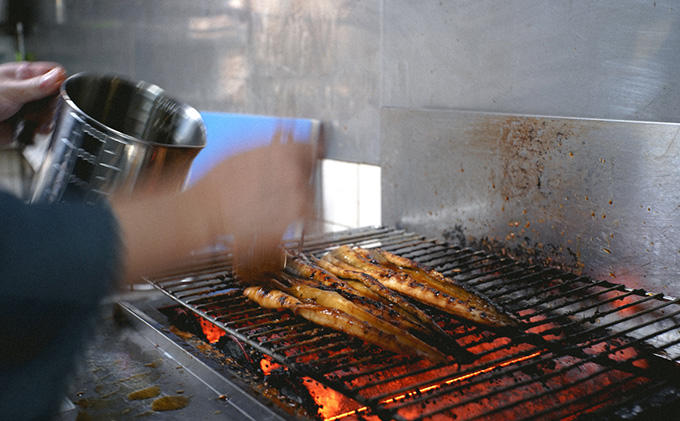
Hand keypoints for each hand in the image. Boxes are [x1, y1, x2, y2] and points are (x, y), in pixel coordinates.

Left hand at [0, 61, 66, 144]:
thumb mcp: (10, 90)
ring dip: (48, 119)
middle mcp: (27, 90)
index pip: (53, 73)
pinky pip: (43, 125)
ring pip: (51, 111)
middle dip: (54, 105)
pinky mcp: (26, 122)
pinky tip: (35, 129)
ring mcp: (27, 106)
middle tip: (46, 110)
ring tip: (38, 121)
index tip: (59, 94)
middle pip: (55, 95)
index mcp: (23, 74)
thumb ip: (36, 85)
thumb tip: (58, 76)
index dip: (61, 82)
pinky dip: (42, 129)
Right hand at [113, 142, 315, 281]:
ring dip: (295, 197)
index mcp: (283, 152)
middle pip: (308, 171)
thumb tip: (284, 138)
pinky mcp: (295, 221)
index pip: (310, 149)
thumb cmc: (215, 183)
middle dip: (296, 176)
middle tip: (274, 185)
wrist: (205, 213)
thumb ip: (269, 146)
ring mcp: (297, 198)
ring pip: (307, 194)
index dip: (304, 154)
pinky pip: (307, 217)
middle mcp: (294, 174)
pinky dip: (297, 218)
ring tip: (270, 202)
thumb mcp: (240, 150)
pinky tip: (276, 216)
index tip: (304, 159)